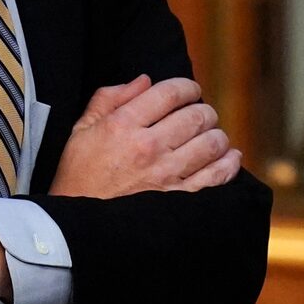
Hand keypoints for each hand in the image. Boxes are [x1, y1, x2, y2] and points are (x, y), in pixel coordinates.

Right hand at [49, 75, 240, 197]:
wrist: (74, 223)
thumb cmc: (78, 174)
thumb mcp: (82, 130)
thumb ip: (110, 98)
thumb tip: (145, 80)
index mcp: (123, 125)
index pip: (170, 92)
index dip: (187, 87)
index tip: (190, 91)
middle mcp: (148, 147)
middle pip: (197, 115)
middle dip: (203, 111)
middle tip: (199, 115)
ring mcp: (165, 175)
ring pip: (212, 143)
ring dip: (216, 134)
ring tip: (209, 136)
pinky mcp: (177, 198)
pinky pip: (216, 176)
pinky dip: (229, 163)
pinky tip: (229, 157)